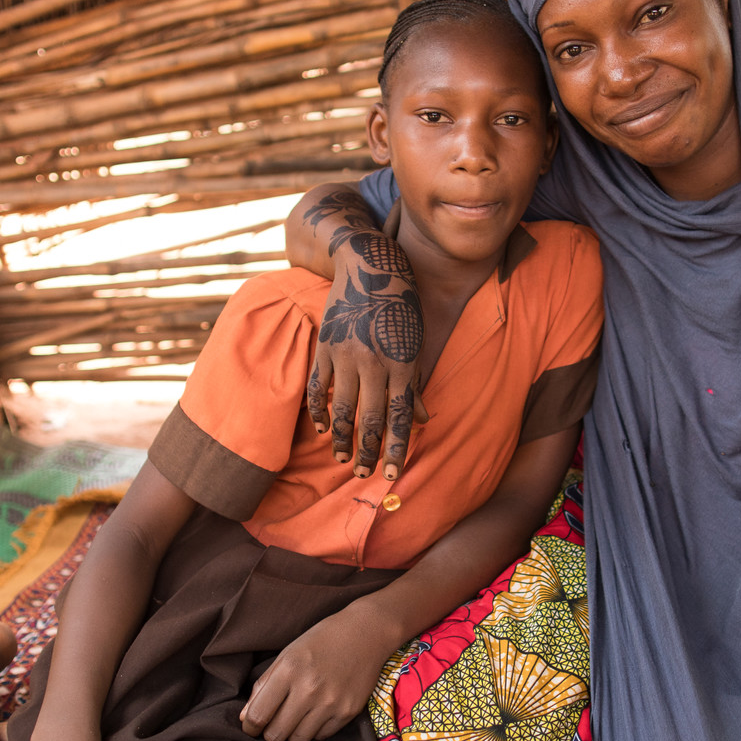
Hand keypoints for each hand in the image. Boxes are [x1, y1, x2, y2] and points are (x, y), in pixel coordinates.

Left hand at [240, 605, 395, 740]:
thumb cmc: (320, 641)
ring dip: (292, 734)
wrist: (365, 633)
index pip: (258, 715)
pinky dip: (314, 730)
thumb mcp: (286, 655)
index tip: (251, 725)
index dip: (250, 726)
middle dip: (269, 732)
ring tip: (296, 718)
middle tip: (274, 723)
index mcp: (288, 671)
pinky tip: (317, 712)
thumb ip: (263, 686)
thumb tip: (245, 718)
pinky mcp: (348, 712)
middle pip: (276, 734)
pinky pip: (321, 736)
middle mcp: (309, 689)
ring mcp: (331, 703)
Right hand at [308, 230, 421, 480]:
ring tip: (341, 459)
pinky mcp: (325, 346)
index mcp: (401, 364)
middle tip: (362, 474)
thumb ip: (414, 383)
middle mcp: (373, 363)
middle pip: (369, 418)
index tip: (393, 474)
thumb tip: (422, 421)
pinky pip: (318, 386)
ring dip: (341, 438)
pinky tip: (322, 427)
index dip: (396, 448)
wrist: (370, 266)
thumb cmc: (400, 307)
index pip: (399, 417)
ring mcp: (345, 355)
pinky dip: (318, 409)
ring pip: (341, 408)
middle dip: (366, 451)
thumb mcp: (416, 343)